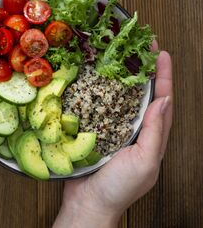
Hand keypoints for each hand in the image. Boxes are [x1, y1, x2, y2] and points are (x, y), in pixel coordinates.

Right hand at [54, 47, 172, 226]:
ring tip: (118, 57)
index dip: (163, 76)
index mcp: (151, 138)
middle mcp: (134, 131)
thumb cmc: (118, 189)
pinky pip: (98, 108)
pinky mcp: (93, 132)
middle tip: (139, 48)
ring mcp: (113, 130)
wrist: (87, 204)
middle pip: (143, 95)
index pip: (162, 101)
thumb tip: (165, 101)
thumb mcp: (144, 162)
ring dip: (121, 77)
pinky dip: (99, 92)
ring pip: (120, 98)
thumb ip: (155, 132)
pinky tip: (92, 80)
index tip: (160, 54)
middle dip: (143, 70)